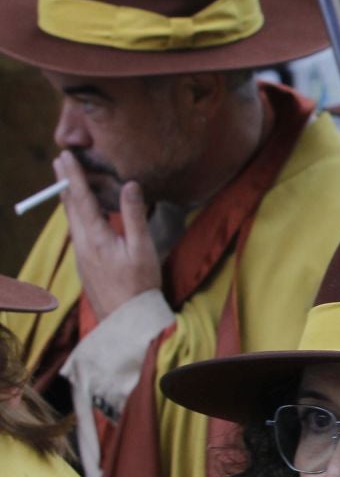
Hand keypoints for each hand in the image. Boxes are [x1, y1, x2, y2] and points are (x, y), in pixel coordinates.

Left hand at [55, 150, 162, 320]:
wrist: (126, 319)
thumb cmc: (139, 285)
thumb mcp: (142, 248)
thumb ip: (134, 215)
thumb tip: (130, 185)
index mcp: (95, 236)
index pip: (81, 198)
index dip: (74, 176)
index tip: (66, 156)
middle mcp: (82, 243)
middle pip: (70, 207)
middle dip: (65, 183)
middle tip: (60, 162)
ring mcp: (81, 255)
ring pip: (72, 220)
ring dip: (69, 198)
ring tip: (68, 183)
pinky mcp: (85, 264)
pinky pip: (78, 232)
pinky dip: (77, 215)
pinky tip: (83, 216)